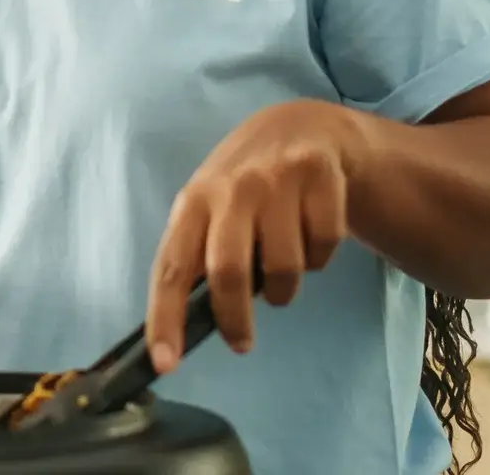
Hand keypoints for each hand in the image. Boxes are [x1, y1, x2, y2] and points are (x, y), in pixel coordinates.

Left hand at [147, 99, 367, 370]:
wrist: (301, 126)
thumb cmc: (245, 186)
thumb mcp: (211, 208)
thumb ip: (198, 256)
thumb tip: (185, 324)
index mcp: (193, 202)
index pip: (171, 267)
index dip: (165, 318)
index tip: (165, 363)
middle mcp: (231, 188)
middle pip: (228, 272)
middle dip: (235, 319)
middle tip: (241, 342)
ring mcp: (276, 179)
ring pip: (284, 268)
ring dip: (284, 287)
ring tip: (280, 267)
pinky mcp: (320, 175)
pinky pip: (323, 246)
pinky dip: (320, 257)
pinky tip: (309, 234)